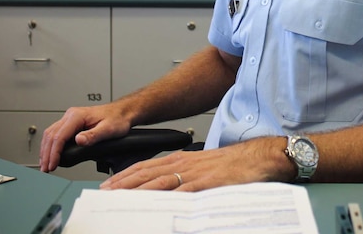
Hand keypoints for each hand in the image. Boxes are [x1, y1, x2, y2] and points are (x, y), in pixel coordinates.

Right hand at [39, 104, 130, 172]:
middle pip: (51, 135)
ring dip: (46, 150)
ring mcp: (70, 119)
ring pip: (50, 134)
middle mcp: (71, 115)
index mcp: (77, 116)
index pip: (59, 136)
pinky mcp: (71, 124)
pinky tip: (50, 155)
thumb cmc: (117, 119)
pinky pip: (55, 134)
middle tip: (46, 169)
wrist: (122, 113)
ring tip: (46, 165)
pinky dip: (50, 145)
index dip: (54, 152)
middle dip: (46, 153)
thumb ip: (93, 135)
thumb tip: (78, 140)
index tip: (52, 165)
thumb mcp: (108, 129)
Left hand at [98, 136, 293, 191]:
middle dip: (123, 185)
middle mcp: (183, 164)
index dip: (124, 177)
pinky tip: (156, 206)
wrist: (258, 158)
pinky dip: (167, 199)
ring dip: (137, 192)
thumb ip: (182, 176)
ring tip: (120, 201)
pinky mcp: (207, 184)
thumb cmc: (232, 164)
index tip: (108, 186)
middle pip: (146, 174)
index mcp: (180, 159)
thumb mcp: (201, 167)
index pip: (145, 167)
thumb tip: (164, 190)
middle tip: (104, 194)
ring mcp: (194, 174)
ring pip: (158, 183)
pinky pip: (183, 193)